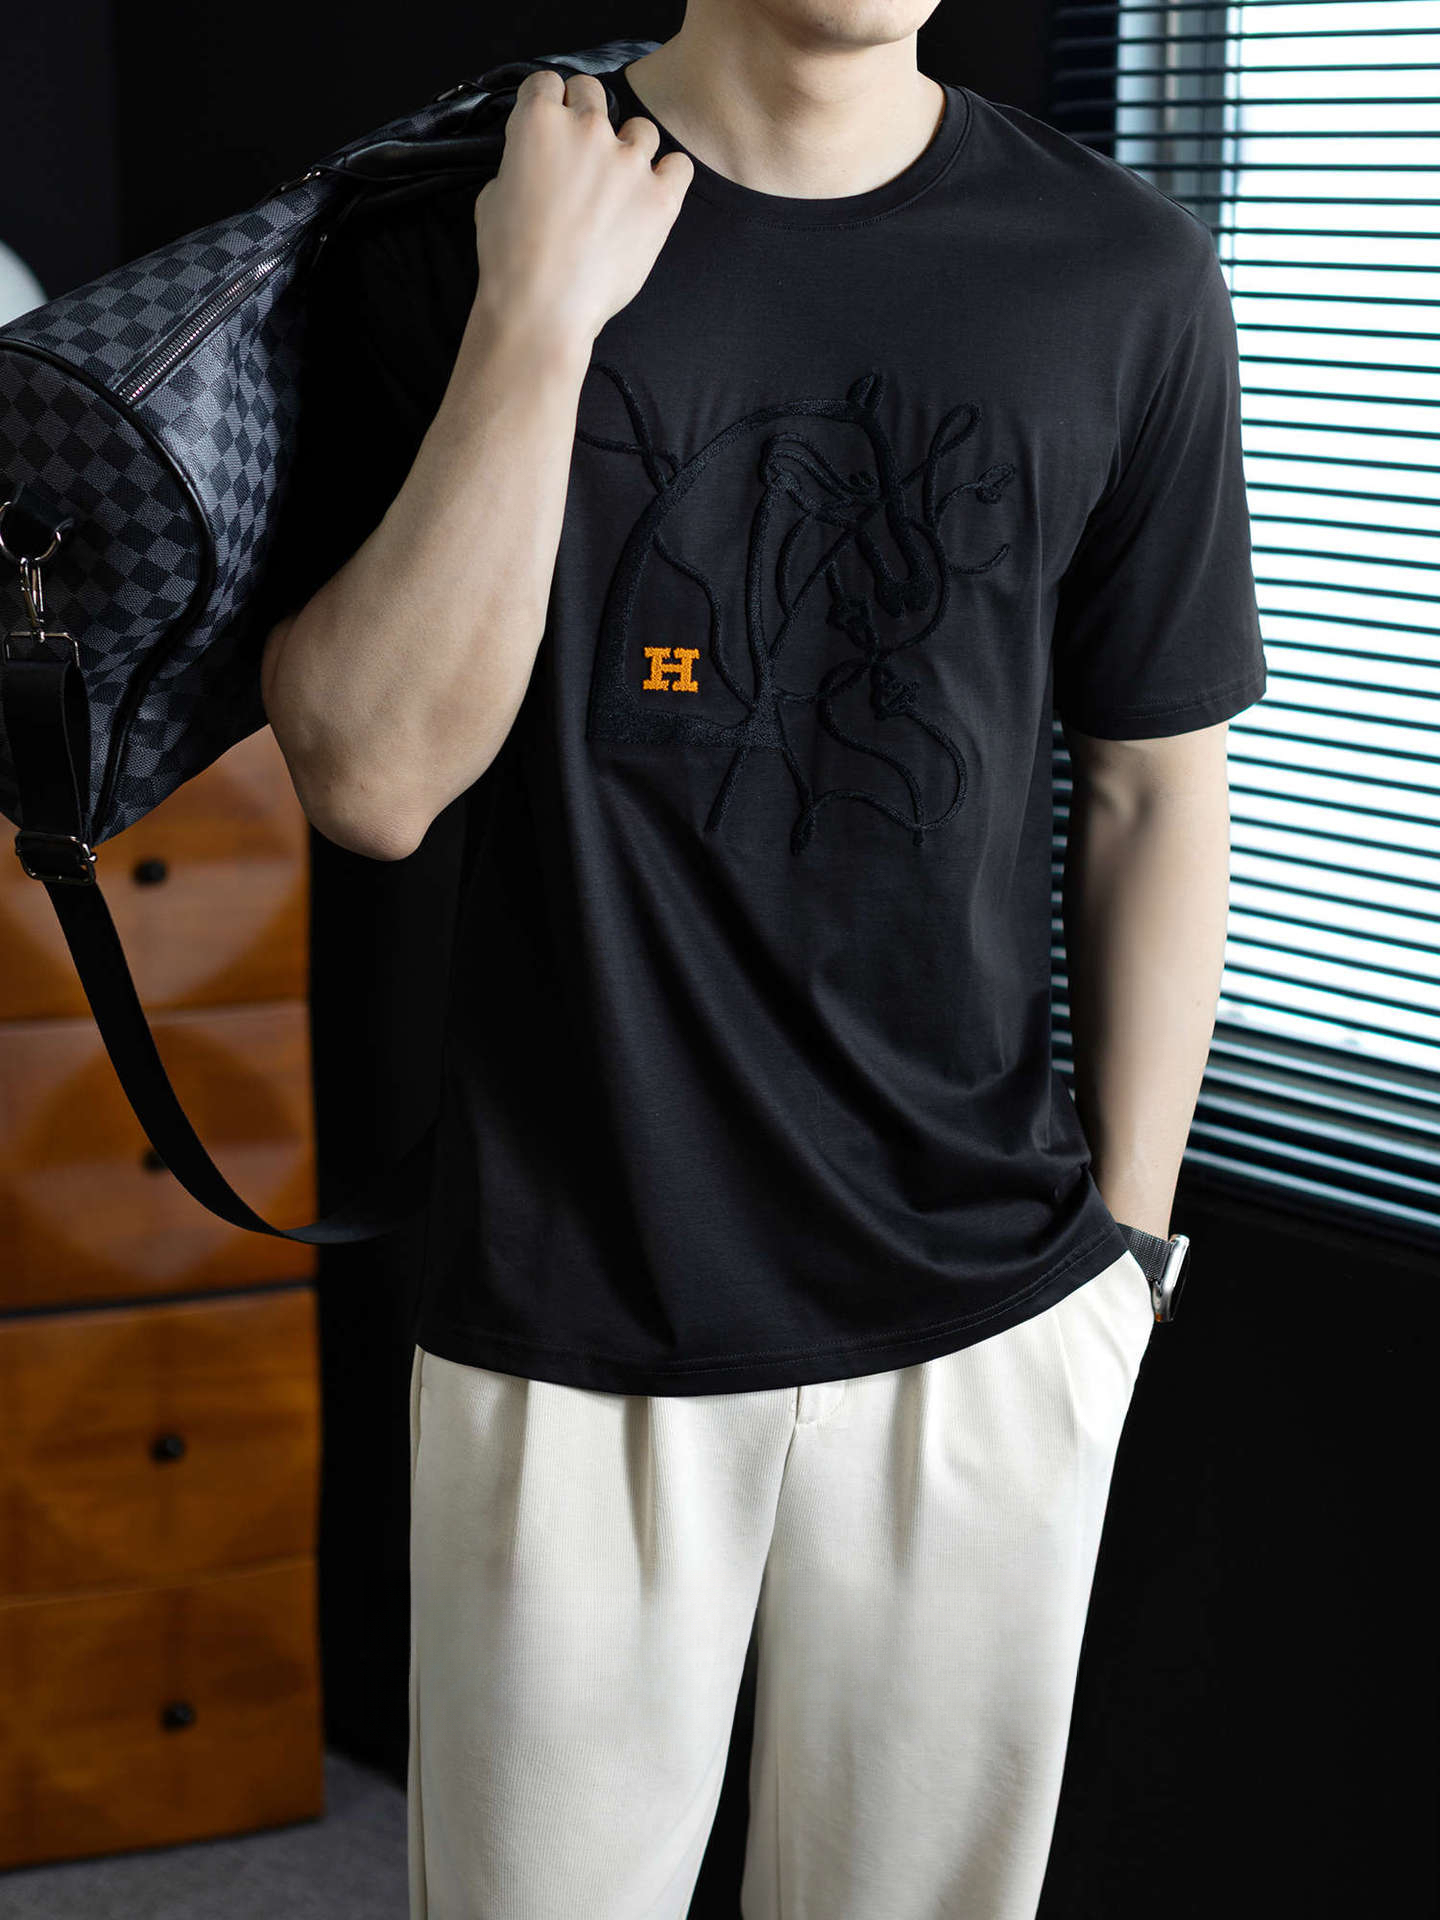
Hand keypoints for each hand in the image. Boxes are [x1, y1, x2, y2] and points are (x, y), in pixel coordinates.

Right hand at [470, 68, 693, 356]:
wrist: (543, 307)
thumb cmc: (509, 259)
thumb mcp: (494, 195)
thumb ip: (522, 162)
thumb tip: (539, 163)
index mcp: (539, 120)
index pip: (548, 83)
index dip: (549, 105)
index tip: (551, 128)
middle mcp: (587, 129)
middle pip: (594, 93)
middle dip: (587, 116)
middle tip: (584, 155)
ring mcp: (629, 161)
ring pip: (641, 130)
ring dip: (631, 150)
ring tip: (620, 187)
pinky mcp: (661, 197)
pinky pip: (679, 166)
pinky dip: (668, 177)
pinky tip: (653, 197)